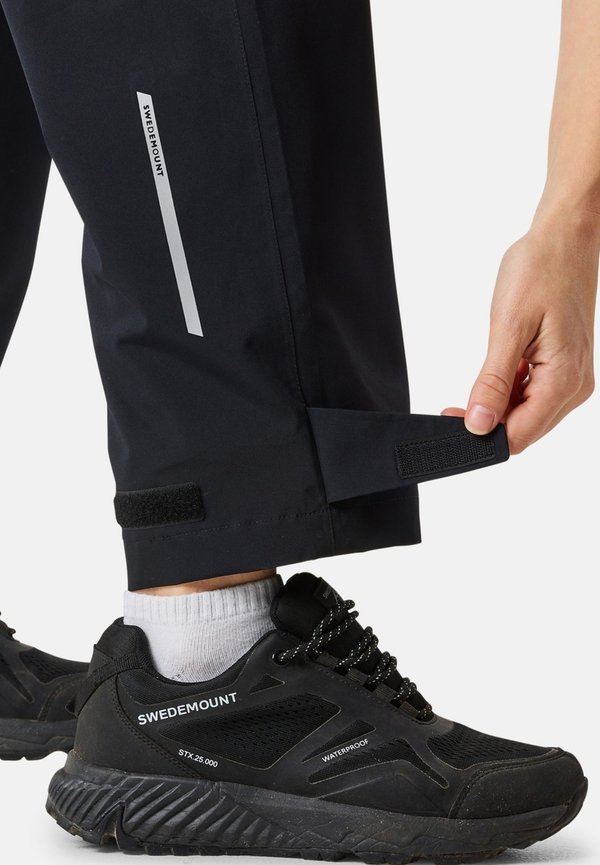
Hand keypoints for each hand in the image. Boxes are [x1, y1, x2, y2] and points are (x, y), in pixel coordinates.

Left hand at [443, 212, 598, 453]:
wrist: (564, 239)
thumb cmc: (540, 271)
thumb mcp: (508, 327)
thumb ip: (494, 381)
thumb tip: (478, 424)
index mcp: (564, 381)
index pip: (519, 435)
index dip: (481, 437)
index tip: (449, 421)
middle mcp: (574, 387)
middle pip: (523, 430)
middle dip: (486, 425)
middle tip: (450, 408)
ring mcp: (571, 379)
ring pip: (526, 416)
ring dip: (496, 409)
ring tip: (469, 390)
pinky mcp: (563, 369)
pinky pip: (532, 396)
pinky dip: (508, 394)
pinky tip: (494, 375)